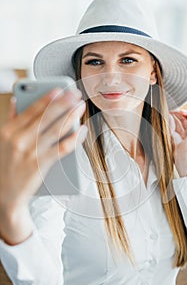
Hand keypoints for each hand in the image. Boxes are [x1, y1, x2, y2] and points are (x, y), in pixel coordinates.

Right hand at [0, 88, 86, 215]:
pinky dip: (73, 138)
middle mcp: (19, 140)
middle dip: (63, 103)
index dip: (47, 98)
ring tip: (80, 107)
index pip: (31, 110)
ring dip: (70, 116)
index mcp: (8, 131)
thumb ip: (10, 120)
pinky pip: (62, 148)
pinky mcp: (41, 165)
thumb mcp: (2, 140)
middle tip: (75, 94)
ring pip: (55, 130)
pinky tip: (81, 130)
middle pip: (45, 117)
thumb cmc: (5, 165)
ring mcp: (31, 152)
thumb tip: (17, 102)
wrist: (4, 195)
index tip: (59, 89)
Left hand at [169, 109, 186, 176]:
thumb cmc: (177, 146)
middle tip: (178, 110)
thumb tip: (169, 115)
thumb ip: (170, 124)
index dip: (178, 116)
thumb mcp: (171, 133)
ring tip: (183, 112)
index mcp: (183, 134)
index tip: (172, 112)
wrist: (184, 151)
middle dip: (182, 113)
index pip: (181, 122)